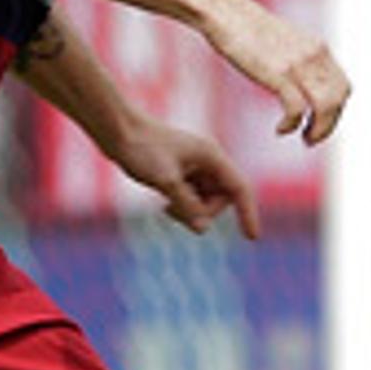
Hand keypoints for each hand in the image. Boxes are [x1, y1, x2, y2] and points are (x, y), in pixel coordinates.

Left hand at [119, 122, 262, 238]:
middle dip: (203, 212)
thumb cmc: (141, 149)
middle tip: (175, 211)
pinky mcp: (182, 176)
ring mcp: (195, 169)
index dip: (248, 213)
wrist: (118, 131)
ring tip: (167, 208)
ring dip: (190, 212)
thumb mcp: (165, 180)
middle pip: (222, 200)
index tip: (252, 238)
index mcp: (212, 156)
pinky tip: (165, 207)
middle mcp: (208, 162)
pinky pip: (193, 201)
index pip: (240, 188)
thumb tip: (203, 229)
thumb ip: (186, 205)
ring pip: (206, 203)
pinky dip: (182, 208)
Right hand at [204, 0, 347, 146]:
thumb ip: (295, 57)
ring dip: (319, 130)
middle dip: (329, 125)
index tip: (317, 122)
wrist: (225, 12)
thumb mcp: (282, 41)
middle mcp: (314, 55)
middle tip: (311, 138)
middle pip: (339, 99)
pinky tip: (281, 130)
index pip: (343, 86)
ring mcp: (298, 64)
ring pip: (326, 107)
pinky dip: (292, 125)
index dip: (335, 110)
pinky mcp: (278, 73)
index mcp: (317, 48)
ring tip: (304, 139)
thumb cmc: (245, 28)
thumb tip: (294, 76)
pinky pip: (297, 109)